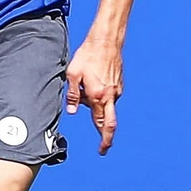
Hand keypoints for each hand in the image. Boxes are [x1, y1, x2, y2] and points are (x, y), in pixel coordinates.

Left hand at [65, 40, 121, 154]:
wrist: (106, 40)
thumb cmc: (88, 55)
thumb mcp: (73, 74)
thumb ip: (72, 95)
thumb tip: (71, 111)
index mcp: (98, 96)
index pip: (101, 124)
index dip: (103, 139)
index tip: (102, 150)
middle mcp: (110, 96)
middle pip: (110, 123)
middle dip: (107, 138)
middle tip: (103, 148)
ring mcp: (117, 89)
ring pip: (105, 105)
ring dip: (94, 103)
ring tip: (83, 83)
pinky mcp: (119, 83)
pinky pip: (107, 95)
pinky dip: (99, 95)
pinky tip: (91, 79)